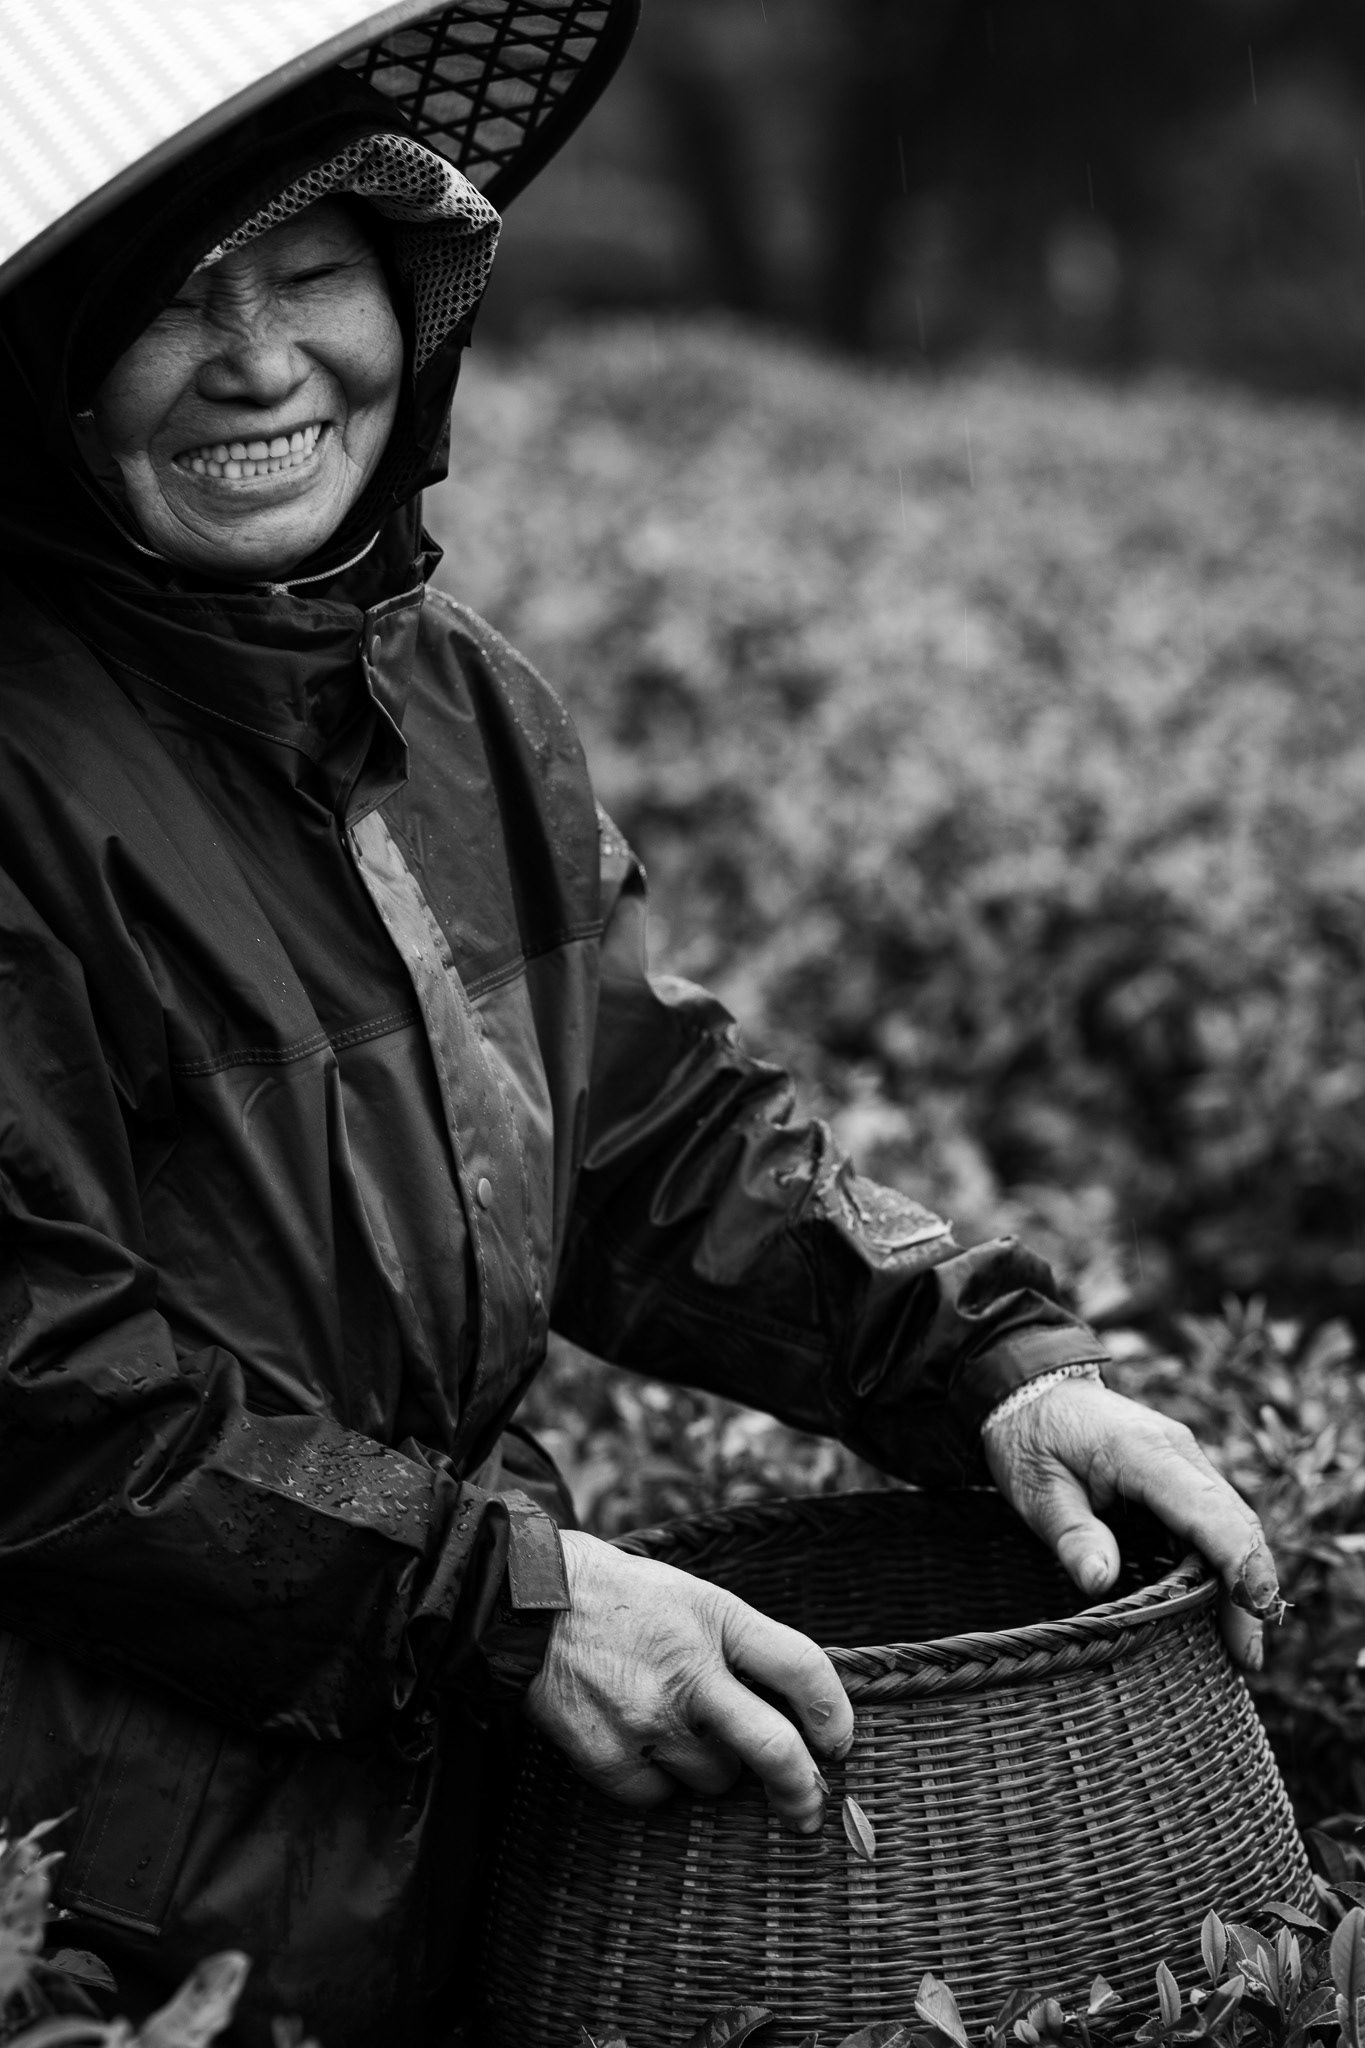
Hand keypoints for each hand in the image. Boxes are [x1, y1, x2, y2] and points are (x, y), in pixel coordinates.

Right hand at [523, 1529, 854, 1830]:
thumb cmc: (622, 1599)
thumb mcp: (693, 1596)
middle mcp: (689, 1671)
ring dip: (711, 1767)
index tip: (838, 1742)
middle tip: (808, 1809)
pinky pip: (658, 1798)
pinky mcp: (606, 1754)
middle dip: (802, 1789)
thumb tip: (794, 1710)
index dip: (835, 1712)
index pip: (802, 1667)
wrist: (528, 1601)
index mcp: (716, 1619)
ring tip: (678, 1729)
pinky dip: (657, 1784)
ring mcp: (647, 1718)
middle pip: (774, 1749)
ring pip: (714, 1779)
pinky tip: (639, 1745)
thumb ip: (740, 1645)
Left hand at [982, 1376, 1279, 1670]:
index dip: (1240, 1572)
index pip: (1212, 1516)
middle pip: (1236, 1523)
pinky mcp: (1179, 1471)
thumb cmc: (1030, 1437)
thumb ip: (1071, 1535)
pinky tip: (1216, 1602)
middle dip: (1252, 1590)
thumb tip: (1100, 1582)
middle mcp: (1179, 1452)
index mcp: (1145, 1452)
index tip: (1248, 1626)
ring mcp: (1184, 1459)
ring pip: (1232, 1521)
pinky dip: (1223, 1558)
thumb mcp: (1036, 1490)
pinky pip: (1214, 1516)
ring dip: (1242, 1577)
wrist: (1029, 1388)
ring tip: (1238, 1642)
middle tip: (1246, 1657)